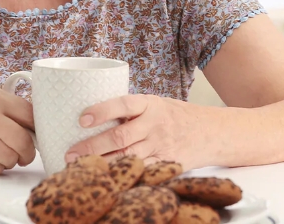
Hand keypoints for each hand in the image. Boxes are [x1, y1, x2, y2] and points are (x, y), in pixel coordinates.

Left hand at [67, 94, 205, 168]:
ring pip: (127, 157)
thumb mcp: (157, 104)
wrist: (213, 131)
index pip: (122, 105)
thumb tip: (93, 117)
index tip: (82, 119)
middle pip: (120, 137)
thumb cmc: (177, 116)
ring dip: (102, 164)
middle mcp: (155, 124)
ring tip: (80, 168)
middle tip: (70, 153)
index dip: (101, 111)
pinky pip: (141, 171)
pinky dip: (123, 176)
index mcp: (150, 104)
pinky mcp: (165, 163)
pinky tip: (107, 179)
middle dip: (92, 146)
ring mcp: (161, 145)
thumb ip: (132, 111)